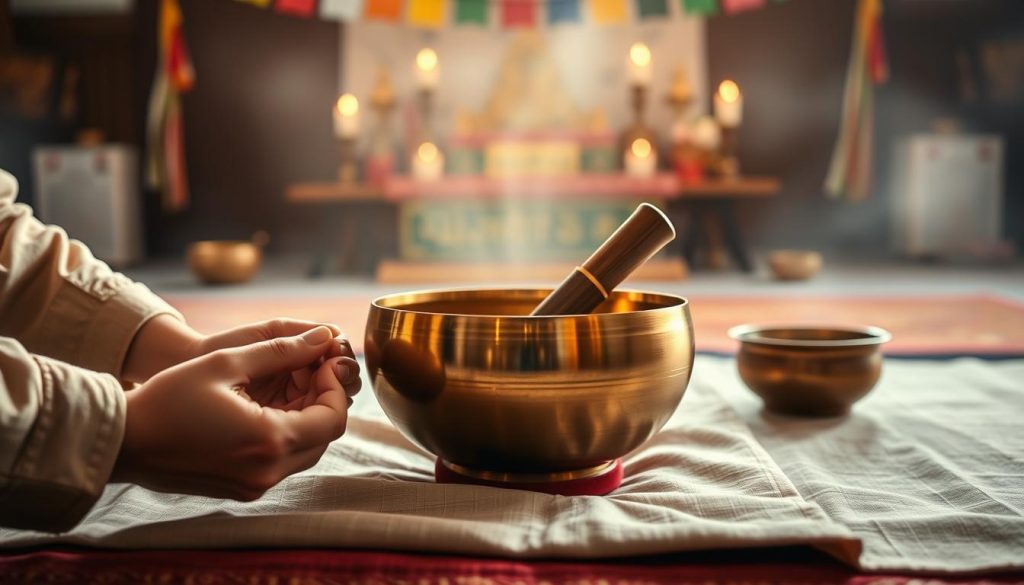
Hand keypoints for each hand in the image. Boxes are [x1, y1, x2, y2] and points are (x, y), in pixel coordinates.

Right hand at [113, 326, 348, 499]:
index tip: (321, 359)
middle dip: (324, 398)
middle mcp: (269, 471)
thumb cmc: (169, 398)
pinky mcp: (243, 488)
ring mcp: (256, 485)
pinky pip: (282, 460)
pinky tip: (267, 405)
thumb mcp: (227, 362)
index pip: (334, 418)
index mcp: (270, 441)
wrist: (123, 441)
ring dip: (306, 415)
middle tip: (307, 367)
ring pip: (306, 450)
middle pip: (325, 436)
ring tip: (286, 382)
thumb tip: (324, 336)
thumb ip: (282, 350)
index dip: (335, 385)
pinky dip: (286, 432)